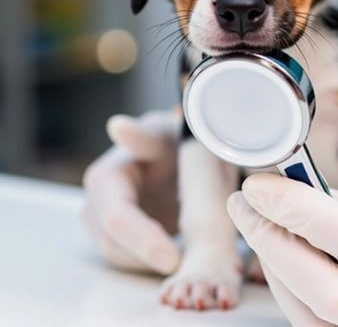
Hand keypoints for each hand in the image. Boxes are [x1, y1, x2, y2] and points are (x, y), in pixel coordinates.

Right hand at [82, 110, 181, 274]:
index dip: (143, 242)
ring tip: (187, 259)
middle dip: (149, 259)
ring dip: (150, 265)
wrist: (178, 154)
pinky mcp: (118, 238)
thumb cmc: (172, 141)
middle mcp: (95, 204)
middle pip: (113, 245)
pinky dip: (152, 264)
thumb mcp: (165, 133)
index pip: (117, 219)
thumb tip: (117, 126)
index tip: (173, 259)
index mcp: (105, 178)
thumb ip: (145, 136)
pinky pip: (130, 261)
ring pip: (120, 258)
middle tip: (187, 266)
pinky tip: (179, 256)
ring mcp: (102, 224)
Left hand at [227, 174, 337, 326]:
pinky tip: (282, 251)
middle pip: (322, 290)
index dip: (302, 211)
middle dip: (273, 242)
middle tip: (245, 201)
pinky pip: (310, 321)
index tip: (262, 184)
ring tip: (257, 219)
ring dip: (273, 262)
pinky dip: (288, 284)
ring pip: (307, 311)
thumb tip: (298, 197)